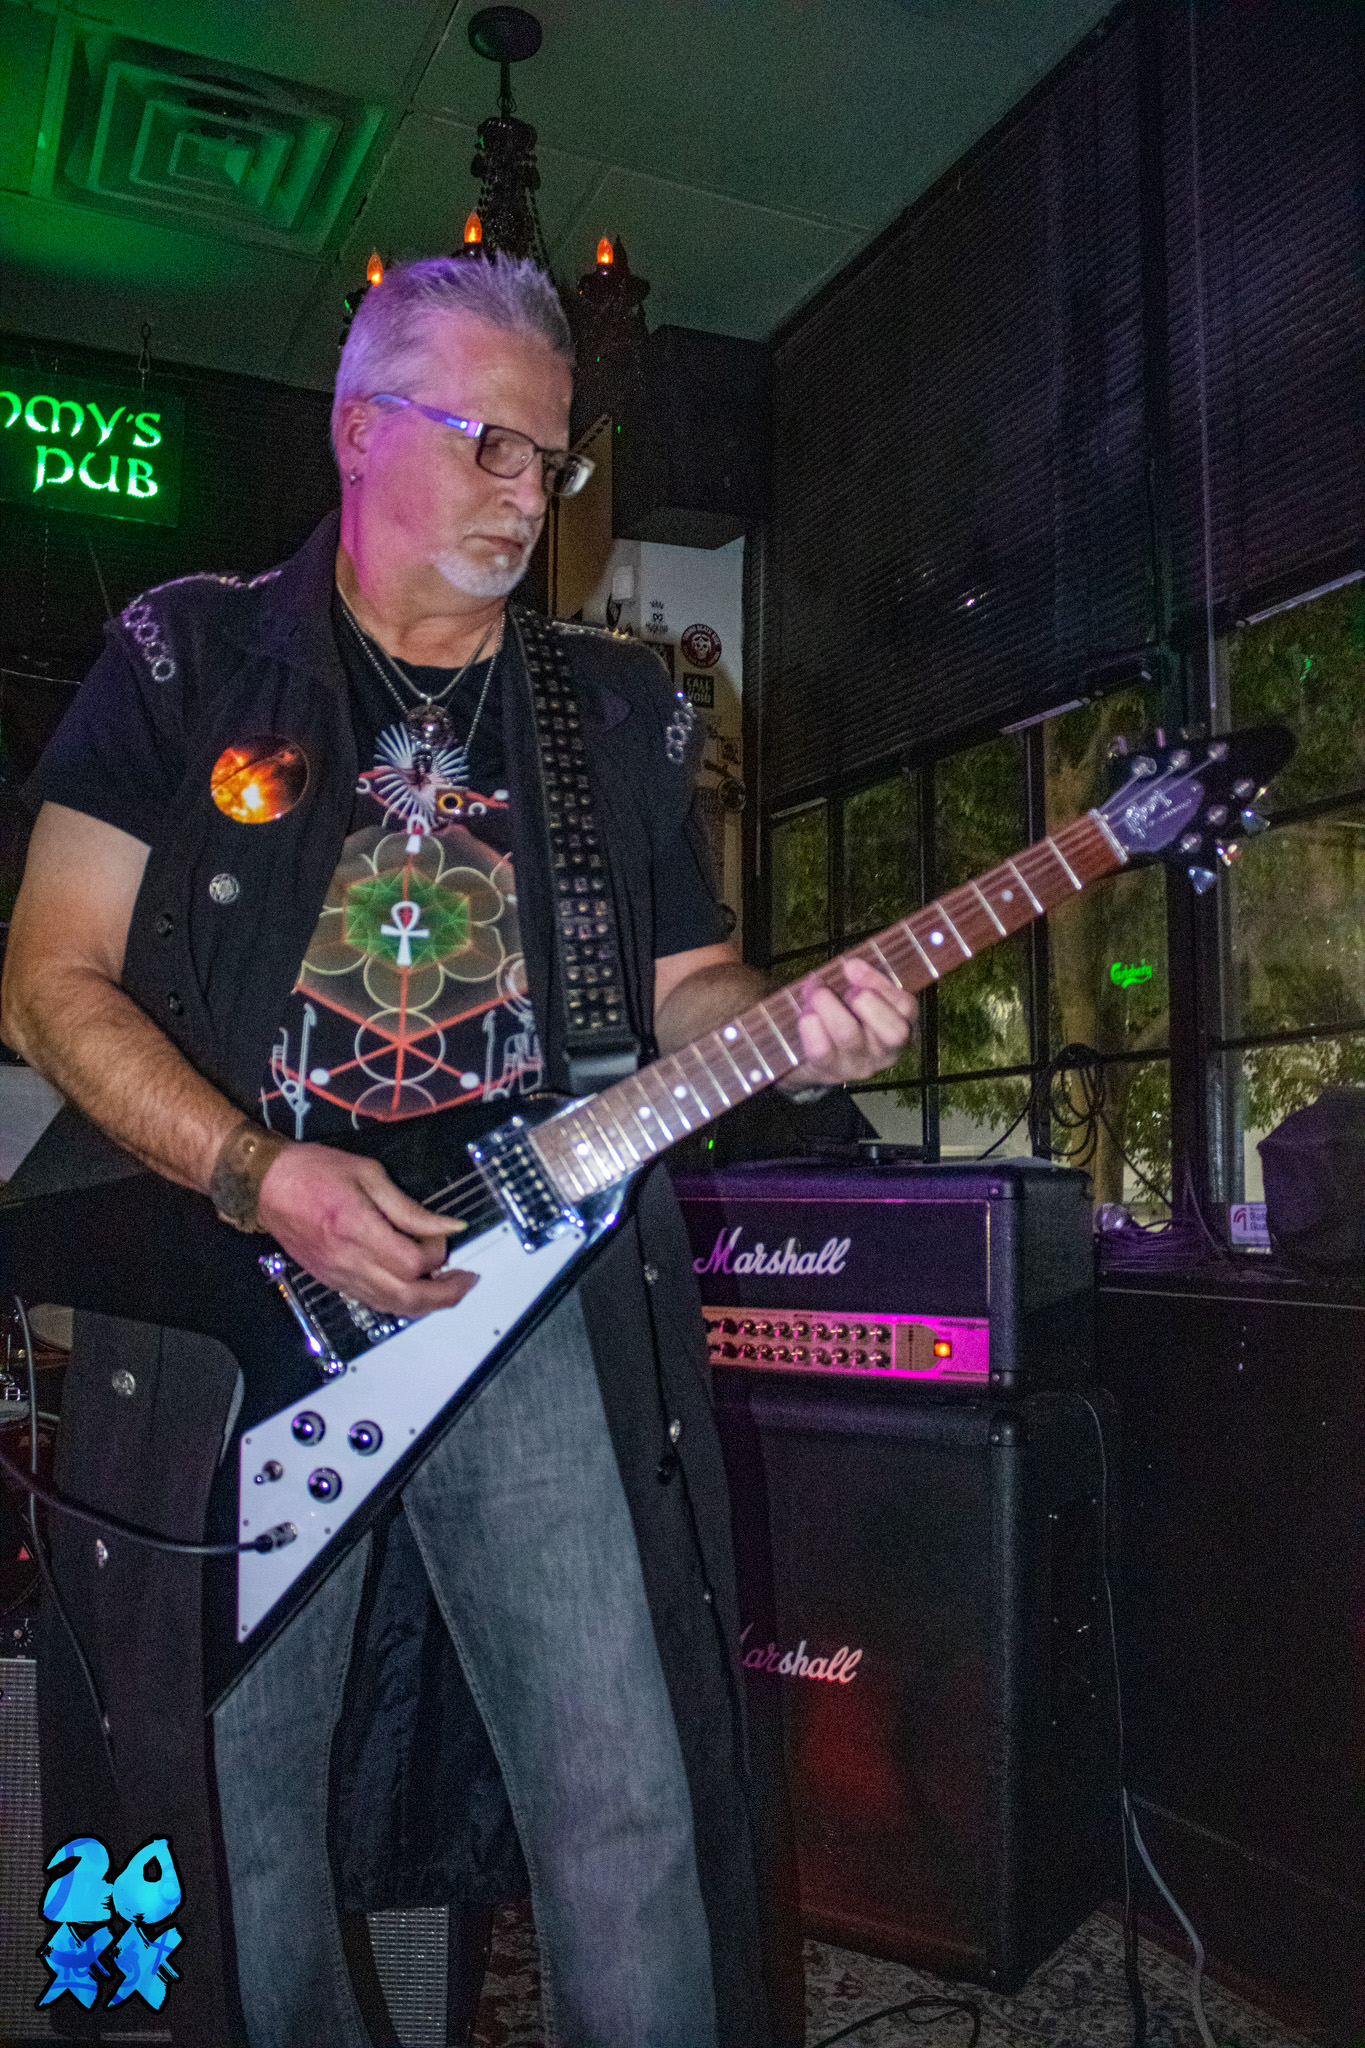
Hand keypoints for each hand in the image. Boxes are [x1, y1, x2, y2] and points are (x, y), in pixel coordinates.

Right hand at [257, 1144, 478, 1318]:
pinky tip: (415, 1290)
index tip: (445, 1235)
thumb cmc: (314, 1172)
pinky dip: (401, 1303)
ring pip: (392, 1307)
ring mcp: (339, 1276)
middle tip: (467, 1282)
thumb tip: (448, 1226)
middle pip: (407, 1297)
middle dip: (445, 1295)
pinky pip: (373, 1303)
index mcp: (357, 1230)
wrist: (267, 1186)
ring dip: (427, 1304)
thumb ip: (409, 1208)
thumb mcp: (369, 1175)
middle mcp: (348, 1261)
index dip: (438, 1254)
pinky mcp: (333, 1281)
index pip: (412, 1263)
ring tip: (449, 1289)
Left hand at [782, 955, 916, 1090]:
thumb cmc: (843, 1015)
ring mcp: (859, 1064)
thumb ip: (860, 981)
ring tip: (816, 991)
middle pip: (892, 1031)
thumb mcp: (858, 997)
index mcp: (900, 1025)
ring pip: (849, 1034)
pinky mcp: (830, 1071)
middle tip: (842, 987)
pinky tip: (806, 1015)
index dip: (880, 983)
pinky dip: (810, 1026)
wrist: (814, 1059)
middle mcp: (886, 1050)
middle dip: (863, 1000)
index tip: (853, 966)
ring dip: (828, 1005)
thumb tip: (850, 966)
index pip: (906, 1007)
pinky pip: (821, 1049)